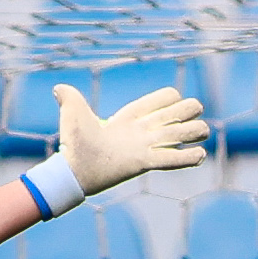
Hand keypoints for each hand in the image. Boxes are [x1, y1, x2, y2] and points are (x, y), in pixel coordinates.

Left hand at [55, 81, 209, 191]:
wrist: (73, 170)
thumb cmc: (75, 143)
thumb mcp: (72, 113)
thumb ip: (69, 96)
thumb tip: (57, 88)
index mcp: (132, 116)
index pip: (164, 98)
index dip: (171, 97)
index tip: (169, 100)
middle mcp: (143, 130)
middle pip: (181, 113)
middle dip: (192, 112)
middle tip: (191, 119)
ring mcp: (147, 146)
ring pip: (183, 134)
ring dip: (197, 132)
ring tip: (200, 135)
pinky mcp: (145, 163)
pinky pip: (173, 160)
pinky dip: (189, 158)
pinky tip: (199, 156)